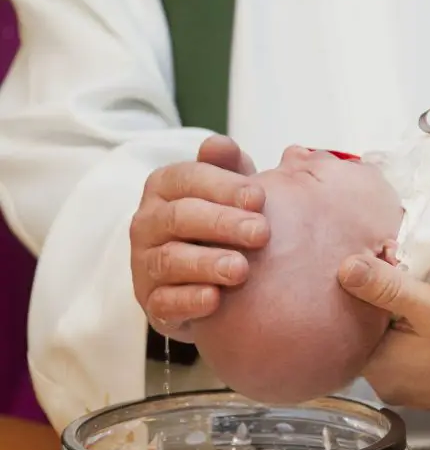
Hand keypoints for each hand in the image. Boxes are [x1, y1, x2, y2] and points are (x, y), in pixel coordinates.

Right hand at [130, 135, 268, 341]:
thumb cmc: (224, 224)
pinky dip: (189, 301)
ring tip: (241, 269)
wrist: (210, 279)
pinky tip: (215, 300)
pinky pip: (164, 303)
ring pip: (170, 260)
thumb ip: (228, 167)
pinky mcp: (153, 304)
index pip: (187, 178)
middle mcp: (148, 223)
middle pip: (179, 217)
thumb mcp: (230, 192)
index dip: (223, 186)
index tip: (260, 197)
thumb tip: (220, 145)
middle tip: (262, 233)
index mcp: (164, 188)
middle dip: (222, 223)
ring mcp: (146, 264)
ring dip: (207, 264)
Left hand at [337, 255, 429, 414]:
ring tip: (419, 292)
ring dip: (399, 318)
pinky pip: (406, 354)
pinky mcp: (422, 388)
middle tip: (404, 271)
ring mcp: (403, 389)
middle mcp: (382, 384)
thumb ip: (385, 287)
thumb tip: (345, 269)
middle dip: (383, 303)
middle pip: (370, 332)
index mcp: (376, 366)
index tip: (385, 265)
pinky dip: (412, 335)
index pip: (351, 321)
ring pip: (389, 342)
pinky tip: (428, 319)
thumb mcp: (429, 304)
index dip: (366, 291)